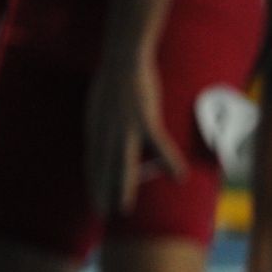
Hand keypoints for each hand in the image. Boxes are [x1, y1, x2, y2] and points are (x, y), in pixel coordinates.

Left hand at [84, 54, 184, 216]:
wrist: (122, 59)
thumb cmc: (114, 78)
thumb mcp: (101, 103)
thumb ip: (104, 122)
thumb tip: (109, 134)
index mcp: (95, 127)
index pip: (91, 161)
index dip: (93, 181)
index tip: (94, 199)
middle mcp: (105, 131)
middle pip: (103, 167)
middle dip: (102, 191)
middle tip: (102, 213)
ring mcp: (124, 127)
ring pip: (122, 164)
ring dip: (122, 187)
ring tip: (123, 207)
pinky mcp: (145, 120)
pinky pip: (159, 147)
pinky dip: (170, 162)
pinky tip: (180, 177)